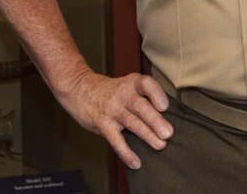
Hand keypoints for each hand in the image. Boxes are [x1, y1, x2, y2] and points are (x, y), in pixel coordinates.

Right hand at [57, 69, 172, 169]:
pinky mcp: (103, 124)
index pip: (146, 84)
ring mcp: (111, 110)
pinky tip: (136, 162)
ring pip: (131, 122)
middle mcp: (122, 94)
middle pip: (140, 106)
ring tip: (160, 145)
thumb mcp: (126, 86)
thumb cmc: (108, 91)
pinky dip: (126, 153)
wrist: (78, 88)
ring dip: (146, 134)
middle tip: (168, 133)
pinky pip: (115, 140)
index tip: (165, 106)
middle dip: (155, 120)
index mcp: (131, 83)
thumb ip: (144, 98)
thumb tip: (168, 120)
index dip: (156, 94)